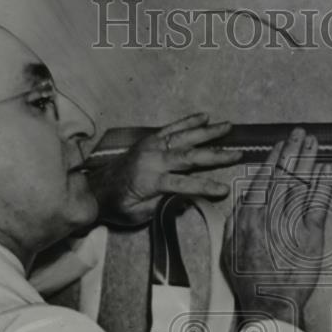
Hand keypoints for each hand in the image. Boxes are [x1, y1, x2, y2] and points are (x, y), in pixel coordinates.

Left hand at [88, 113, 242, 225]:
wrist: (94, 189)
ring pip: (184, 137)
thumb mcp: (138, 215)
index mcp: (151, 180)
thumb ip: (162, 206)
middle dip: (215, 155)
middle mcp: (153, 159)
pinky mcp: (150, 140)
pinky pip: (172, 128)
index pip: (184, 184)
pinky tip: (205, 116)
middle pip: (189, 156)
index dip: (205, 187)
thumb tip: (186, 201)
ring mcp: (152, 146)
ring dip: (208, 132)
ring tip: (228, 126)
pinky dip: (189, 121)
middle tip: (237, 153)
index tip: (225, 190)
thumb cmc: (117, 206)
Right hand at [221, 128, 331, 327]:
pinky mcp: (311, 235)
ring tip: (314, 143)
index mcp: (248, 217)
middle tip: (300, 134)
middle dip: (293, 151)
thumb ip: (233, 223)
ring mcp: (291, 224)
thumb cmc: (249, 282)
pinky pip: (319, 204)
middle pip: (283, 176)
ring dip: (308, 160)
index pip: (263, 179)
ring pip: (300, 184)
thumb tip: (241, 201)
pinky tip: (328, 169)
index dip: (273, 159)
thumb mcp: (228, 251)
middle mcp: (269, 216)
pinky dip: (324, 185)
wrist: (270, 303)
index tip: (280, 145)